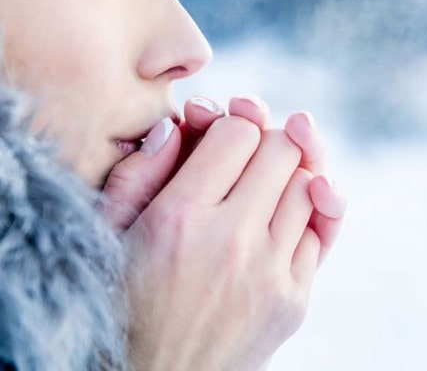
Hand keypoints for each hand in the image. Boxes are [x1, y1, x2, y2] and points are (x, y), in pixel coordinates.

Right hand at [123, 110, 316, 369]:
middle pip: (284, 149)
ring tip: (262, 183)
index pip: (239, 132)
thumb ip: (138, 172)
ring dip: (289, 174)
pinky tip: (280, 216)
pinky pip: (320, 231)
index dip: (230, 125)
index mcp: (178, 219)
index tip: (216, 138)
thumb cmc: (118, 302)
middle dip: (265, 139)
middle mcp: (231, 243)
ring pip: (309, 185)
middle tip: (246, 152)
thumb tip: (179, 123)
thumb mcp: (106, 233)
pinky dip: (305, 214)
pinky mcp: (293, 302)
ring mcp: (270, 275)